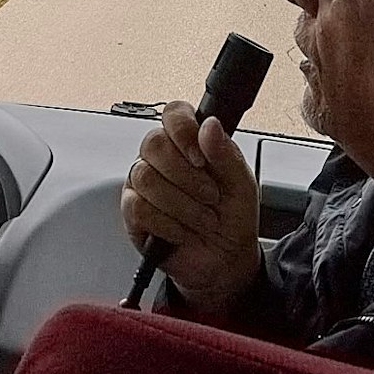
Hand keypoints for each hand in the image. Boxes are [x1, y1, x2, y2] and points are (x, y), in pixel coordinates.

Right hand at [120, 101, 261, 312]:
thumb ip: (226, 154)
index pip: (173, 114)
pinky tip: (182, 230)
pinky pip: (138, 207)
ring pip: (145, 177)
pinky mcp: (132, 212)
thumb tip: (209, 125)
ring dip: (182, 204)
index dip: (183, 130)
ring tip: (202, 218)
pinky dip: (168, 224)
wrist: (224, 260)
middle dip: (186, 176)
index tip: (200, 158)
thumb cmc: (232, 218)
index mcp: (189, 143)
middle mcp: (162, 158)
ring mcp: (143, 184)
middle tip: (209, 195)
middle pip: (153, 143)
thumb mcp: (241, 185)